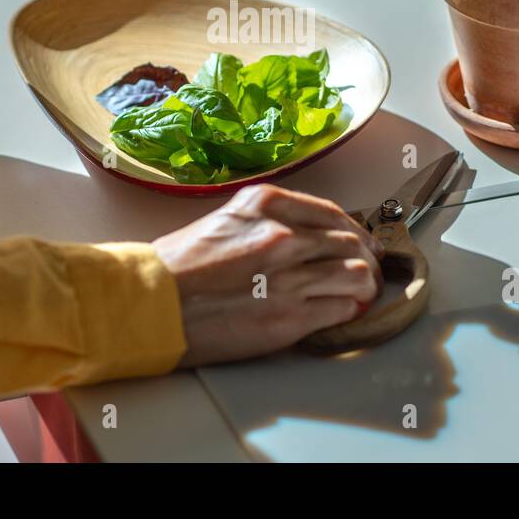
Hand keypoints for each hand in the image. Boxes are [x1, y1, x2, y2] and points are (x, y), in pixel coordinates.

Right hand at [152, 185, 383, 366]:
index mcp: (265, 204)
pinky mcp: (290, 314)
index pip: (331, 212)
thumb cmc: (177, 266)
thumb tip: (302, 239)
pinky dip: (350, 310)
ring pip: (357, 273)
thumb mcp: (225, 219)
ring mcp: (290, 274)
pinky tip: (344, 312)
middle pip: (351, 241)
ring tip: (362, 295)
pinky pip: (343, 307)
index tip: (359, 242)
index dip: (353, 230)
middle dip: (366, 258)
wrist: (151, 303)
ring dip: (365, 286)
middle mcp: (284, 234)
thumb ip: (265, 222)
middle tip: (367, 272)